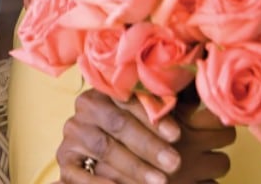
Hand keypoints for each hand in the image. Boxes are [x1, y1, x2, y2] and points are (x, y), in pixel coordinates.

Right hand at [55, 89, 234, 183]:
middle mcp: (86, 106)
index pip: (130, 98)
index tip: (178, 134)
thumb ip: (162, 104)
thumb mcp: (144, 112)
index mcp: (108, 86)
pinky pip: (80, 172)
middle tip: (175, 163)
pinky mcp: (64, 160)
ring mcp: (73, 133)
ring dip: (133, 166)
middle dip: (149, 145)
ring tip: (159, 181)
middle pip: (118, 123)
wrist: (98, 143)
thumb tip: (196, 93)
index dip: (154, 117)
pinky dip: (100, 183)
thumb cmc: (133, 127)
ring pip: (104, 148)